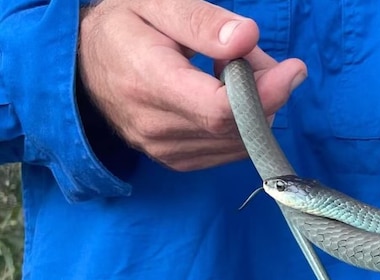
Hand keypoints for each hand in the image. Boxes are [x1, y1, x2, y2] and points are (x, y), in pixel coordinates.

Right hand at [77, 0, 306, 170]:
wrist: (82, 64)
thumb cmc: (124, 27)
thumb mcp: (156, 4)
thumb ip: (202, 22)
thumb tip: (248, 38)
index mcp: (148, 82)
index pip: (220, 109)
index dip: (266, 93)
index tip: (294, 69)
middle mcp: (155, 127)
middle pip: (237, 127)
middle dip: (265, 93)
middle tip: (258, 58)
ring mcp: (166, 150)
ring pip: (239, 142)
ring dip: (255, 109)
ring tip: (233, 71)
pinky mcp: (177, 161)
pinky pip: (229, 151)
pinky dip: (242, 125)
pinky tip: (225, 96)